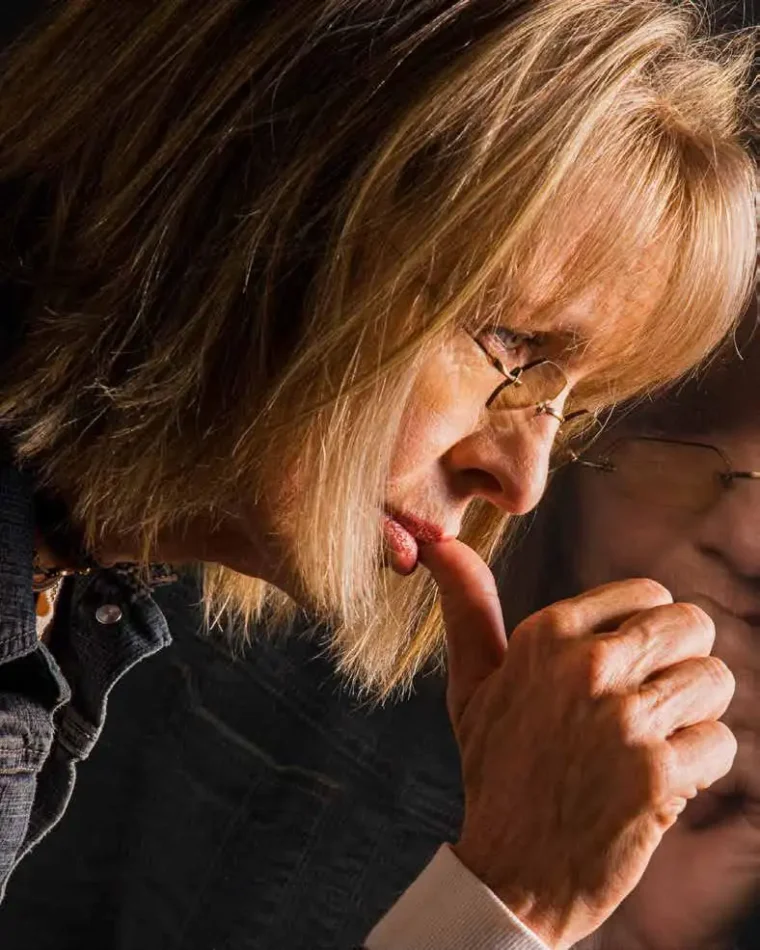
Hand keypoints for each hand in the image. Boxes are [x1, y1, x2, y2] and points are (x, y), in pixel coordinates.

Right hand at [419, 540, 736, 949]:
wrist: (513, 871)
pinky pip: (720, 742)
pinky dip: (701, 767)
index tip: (630, 669)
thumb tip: (441, 545)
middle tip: (656, 703)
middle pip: (691, 625)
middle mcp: (585, 665)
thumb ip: (469, 609)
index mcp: (545, 634)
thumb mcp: (472, 685)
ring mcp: (622, 718)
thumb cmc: (497, 771)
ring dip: (695, 716)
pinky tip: (660, 784)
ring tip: (655, 743)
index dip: (650, 632)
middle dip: (684, 663)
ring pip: (715, 680)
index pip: (649, 593)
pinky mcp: (657, 773)